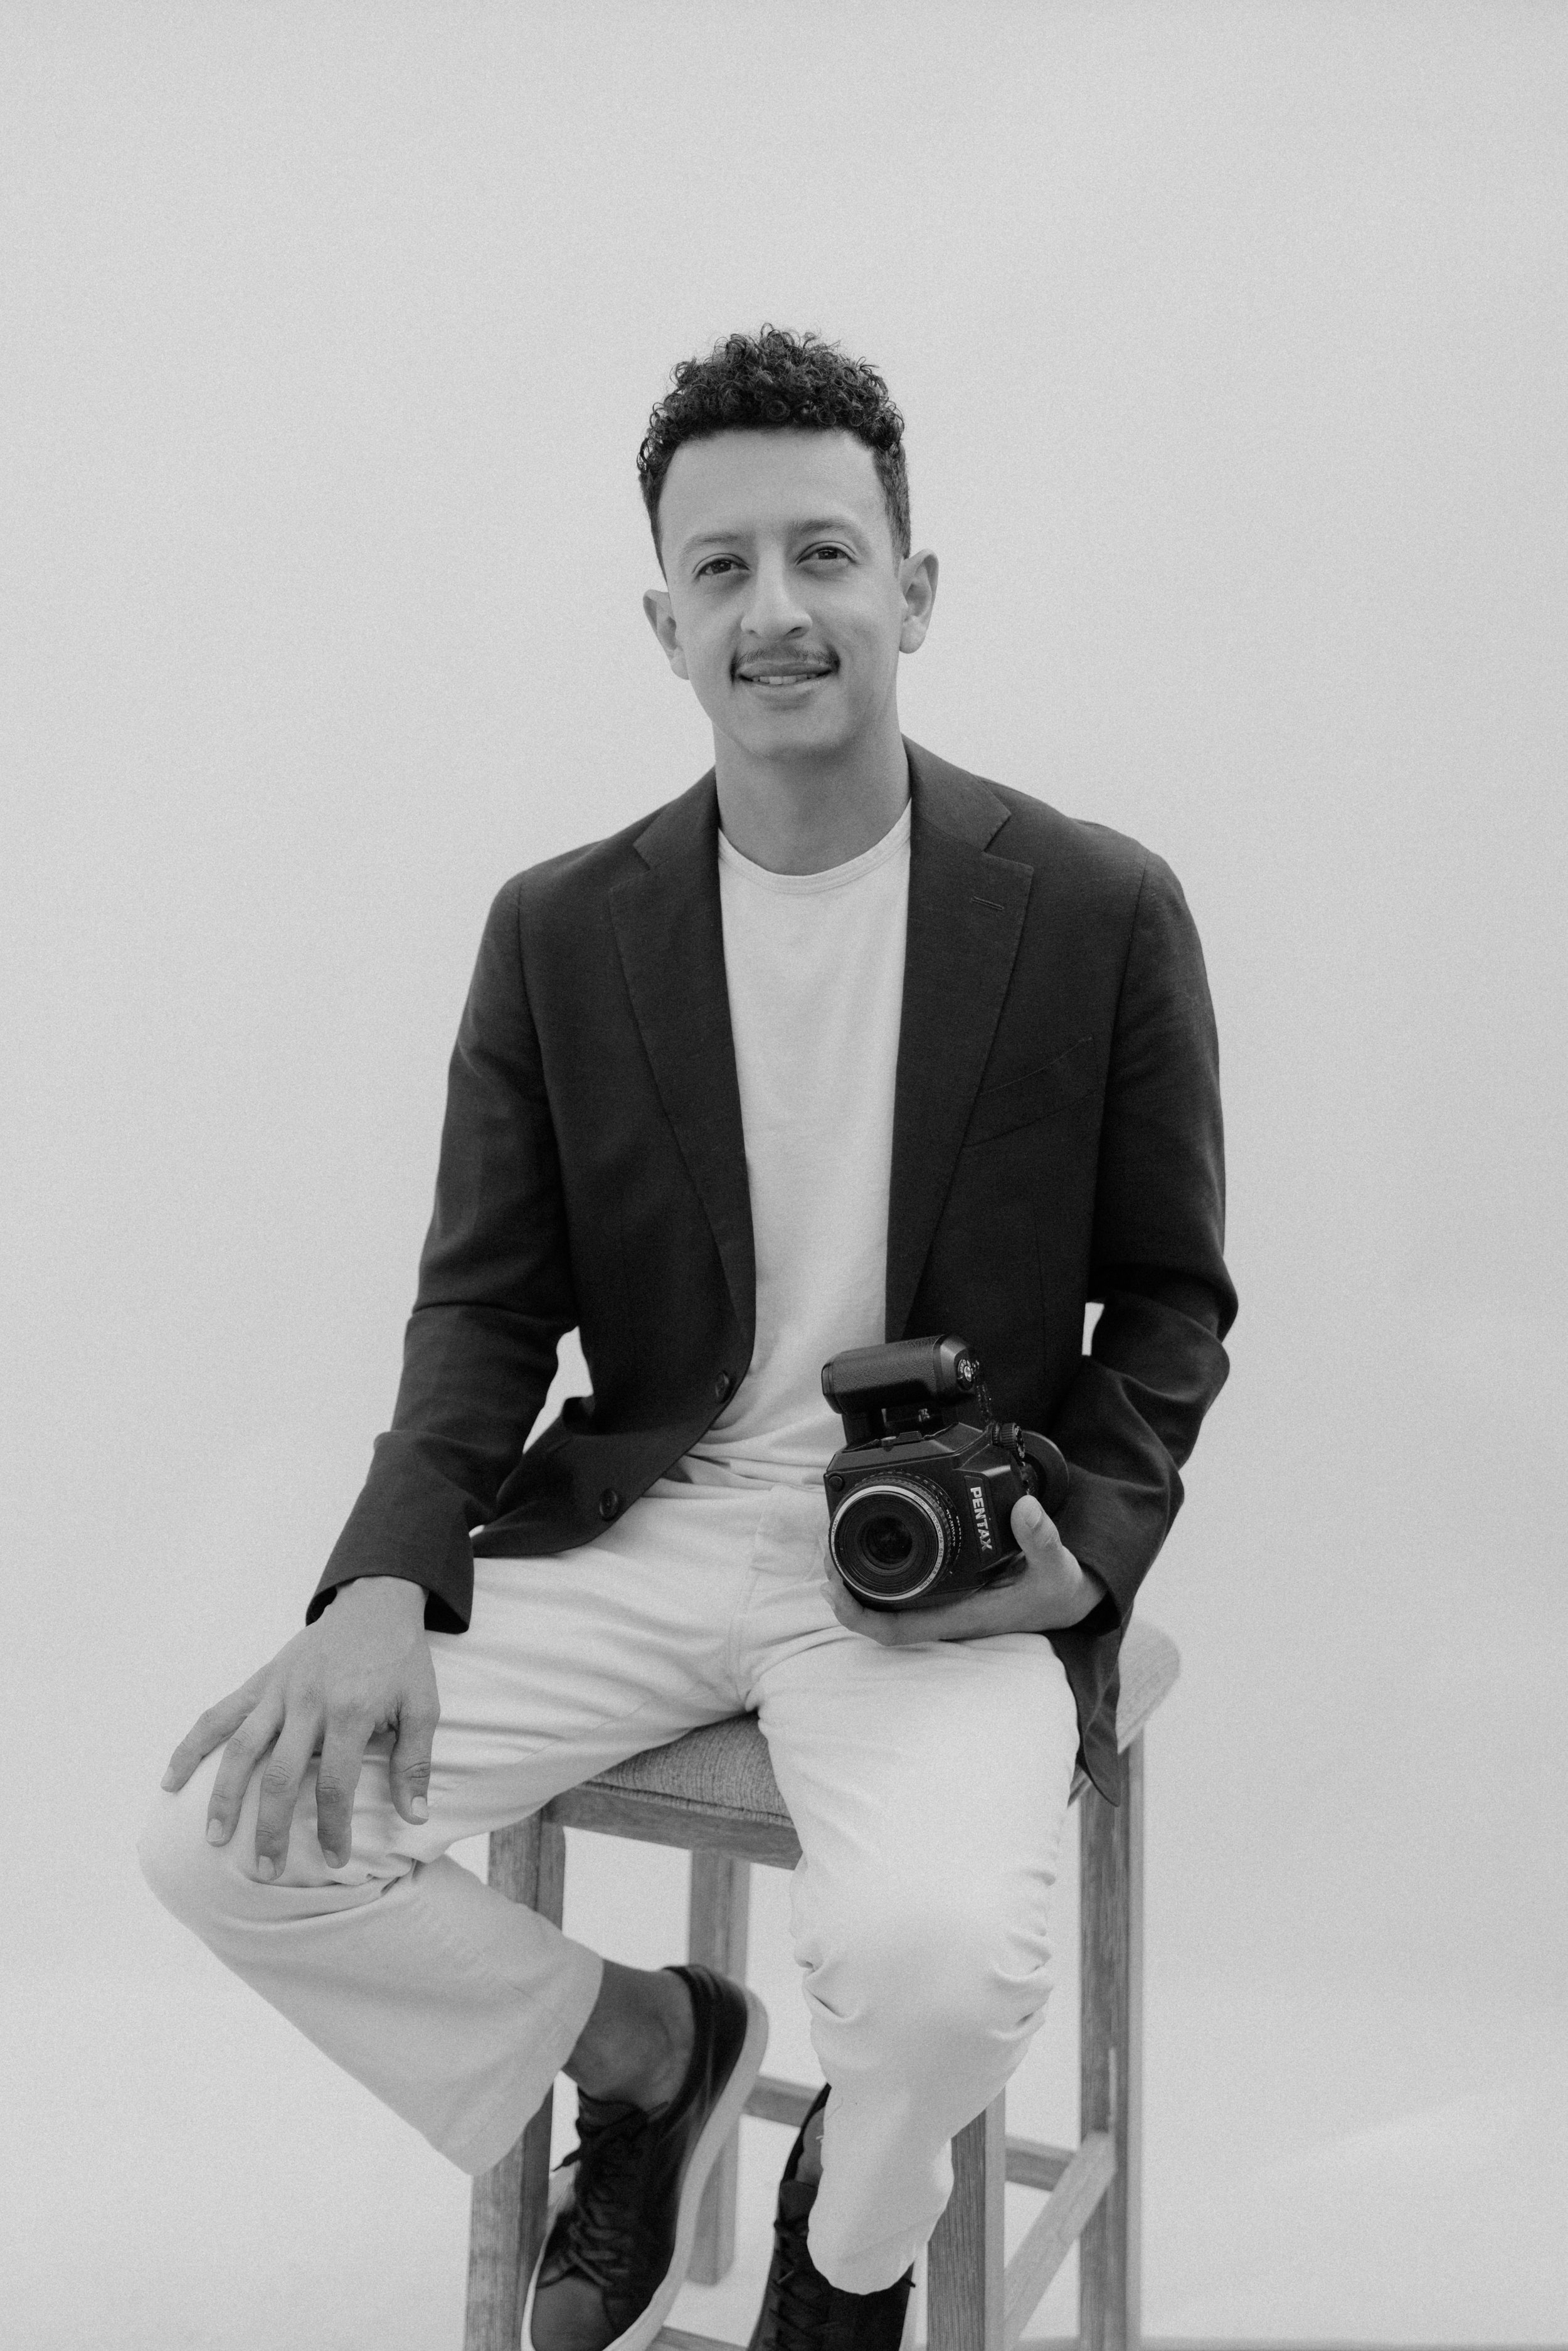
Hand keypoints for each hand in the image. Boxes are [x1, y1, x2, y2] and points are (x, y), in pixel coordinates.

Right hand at [160, 1577, 438, 1877]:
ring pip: (240, 1748)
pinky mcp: (261, 1681)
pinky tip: (171, 1780)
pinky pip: (218, 1715)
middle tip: (265, 1870)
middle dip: (271, 1828)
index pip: (335, 1784)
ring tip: (215, 1839)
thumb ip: (414, 1762)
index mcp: (351, 1711)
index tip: (335, 1860)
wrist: (376, 1603)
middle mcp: (308, 1702)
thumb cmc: (401, 1660)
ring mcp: (279, 1690)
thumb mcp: (423, 1706)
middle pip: (281, 1775)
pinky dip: (192, 1747)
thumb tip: (415, 1816)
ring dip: (224, 1796)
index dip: (333, 1828)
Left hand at [823, 1495, 1107, 1647]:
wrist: (1068, 1599)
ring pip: (884, 1603)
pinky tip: (863, 1545)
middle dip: (843, 1589)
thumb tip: (1024, 1508)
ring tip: (834, 1544)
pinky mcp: (945, 1591)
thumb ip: (1043, 1538)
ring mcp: (941, 1605)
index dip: (857, 1614)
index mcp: (960, 1616)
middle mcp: (944, 1615)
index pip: (895, 1630)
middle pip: (876, 1616)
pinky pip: (899, 1590)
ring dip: (854, 1580)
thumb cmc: (1057, 1590)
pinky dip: (875, 1572)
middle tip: (825, 1549)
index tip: (833, 1586)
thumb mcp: (1058, 1566)